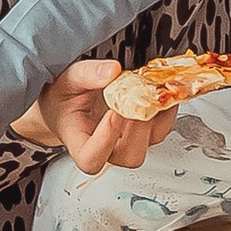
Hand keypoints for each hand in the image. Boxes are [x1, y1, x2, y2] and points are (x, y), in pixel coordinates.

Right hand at [39, 56, 170, 176]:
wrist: (69, 103)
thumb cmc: (65, 98)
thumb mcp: (68, 80)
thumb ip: (87, 74)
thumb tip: (112, 71)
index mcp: (79, 142)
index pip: (91, 159)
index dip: (105, 141)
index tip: (112, 113)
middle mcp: (107, 149)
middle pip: (129, 157)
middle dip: (138, 129)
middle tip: (136, 101)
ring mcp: (128, 142)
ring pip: (150, 143)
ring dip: (155, 117)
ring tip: (149, 91)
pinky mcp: (144, 132)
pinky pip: (162, 127)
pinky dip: (165, 110)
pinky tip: (158, 91)